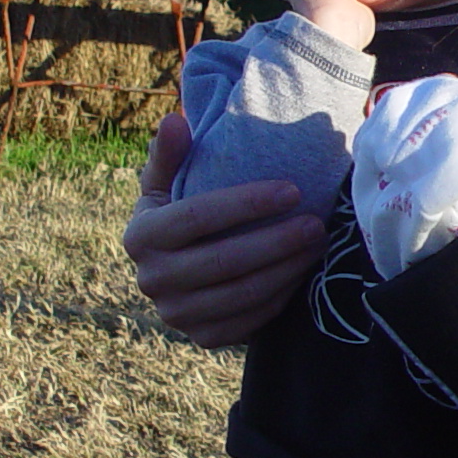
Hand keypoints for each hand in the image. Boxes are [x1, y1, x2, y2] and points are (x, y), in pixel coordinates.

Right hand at [122, 109, 328, 345]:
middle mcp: (151, 280)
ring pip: (243, 293)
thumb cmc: (177, 215)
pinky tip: (303, 272)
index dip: (247, 204)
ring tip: (318, 243)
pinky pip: (251, 319)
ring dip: (288, 268)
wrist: (174, 274)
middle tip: (317, 222)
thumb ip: (169, 153)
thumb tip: (174, 119)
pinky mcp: (203, 338)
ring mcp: (175, 315)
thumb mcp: (165, 184)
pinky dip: (283, 296)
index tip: (292, 190)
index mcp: (140, 237)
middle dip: (278, 240)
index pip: (198, 217)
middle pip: (226, 260)